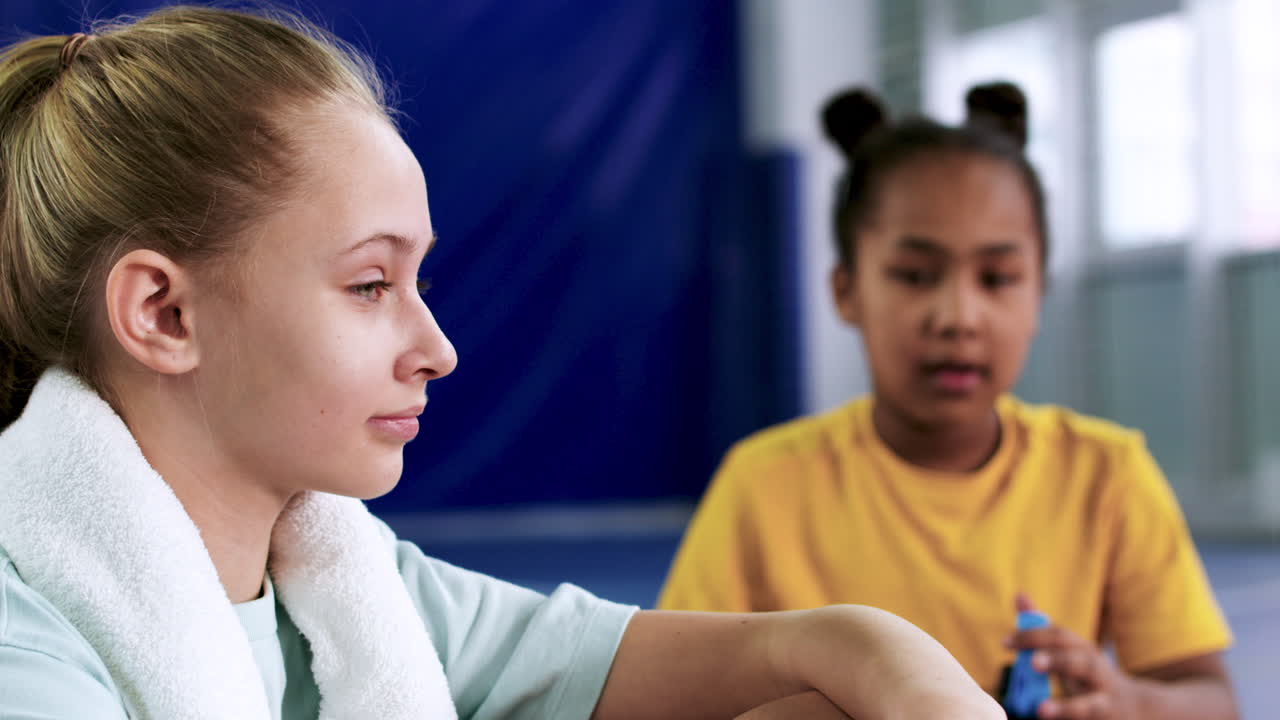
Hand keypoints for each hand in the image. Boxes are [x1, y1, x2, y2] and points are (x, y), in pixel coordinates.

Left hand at [1008, 594, 1137, 718]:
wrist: (1136, 707)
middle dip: (1058, 661)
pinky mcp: (1108, 719)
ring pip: (1091, 704)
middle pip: (1080, 663)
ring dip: (1067, 707)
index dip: (1033, 637)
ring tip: (1042, 711)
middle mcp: (1097, 673)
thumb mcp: (1069, 650)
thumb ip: (1043, 628)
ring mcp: (1105, 700)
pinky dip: (1071, 719)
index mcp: (1083, 651)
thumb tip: (1020, 595)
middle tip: (1033, 662)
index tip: (1005, 643)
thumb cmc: (1090, 675)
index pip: (1060, 637)